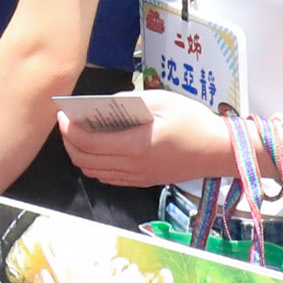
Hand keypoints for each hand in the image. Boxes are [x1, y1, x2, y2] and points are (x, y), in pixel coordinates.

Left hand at [59, 86, 237, 186]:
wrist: (218, 151)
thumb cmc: (194, 122)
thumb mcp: (163, 101)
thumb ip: (130, 101)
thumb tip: (105, 102)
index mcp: (135, 145)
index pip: (88, 143)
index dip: (69, 129)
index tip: (63, 115)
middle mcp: (132, 166)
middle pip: (84, 160)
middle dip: (68, 141)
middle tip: (66, 123)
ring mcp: (137, 176)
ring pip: (94, 172)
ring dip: (79, 154)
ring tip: (78, 135)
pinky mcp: (143, 181)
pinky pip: (109, 178)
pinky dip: (95, 165)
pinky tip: (97, 150)